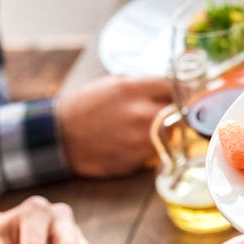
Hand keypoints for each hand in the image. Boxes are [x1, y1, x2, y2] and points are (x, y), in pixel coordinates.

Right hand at [57, 76, 171, 177]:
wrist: (59, 137)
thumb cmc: (85, 107)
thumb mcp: (113, 83)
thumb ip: (144, 84)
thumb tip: (170, 84)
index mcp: (134, 89)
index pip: (175, 86)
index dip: (182, 89)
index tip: (184, 92)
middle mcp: (140, 114)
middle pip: (179, 112)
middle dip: (175, 111)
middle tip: (164, 111)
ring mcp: (140, 140)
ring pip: (170, 135)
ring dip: (164, 131)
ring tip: (143, 128)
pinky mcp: (136, 160)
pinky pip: (156, 152)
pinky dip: (151, 147)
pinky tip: (133, 142)